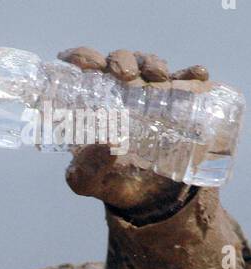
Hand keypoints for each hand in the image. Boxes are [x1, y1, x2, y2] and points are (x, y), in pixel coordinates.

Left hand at [56, 46, 209, 214]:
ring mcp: (152, 94)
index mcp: (93, 105)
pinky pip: (187, 80)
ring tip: (159, 78)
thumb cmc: (113, 184)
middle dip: (122, 61)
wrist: (152, 198)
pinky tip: (197, 77)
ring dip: (154, 64)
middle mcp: (121, 92)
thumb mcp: (89, 184)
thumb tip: (107, 144)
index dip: (83, 58)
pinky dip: (192, 75)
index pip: (84, 70)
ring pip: (150, 65)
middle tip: (126, 76)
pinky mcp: (179, 101)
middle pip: (119, 61)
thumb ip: (85, 173)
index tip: (91, 66)